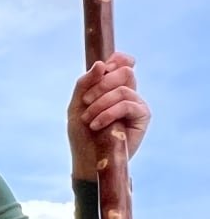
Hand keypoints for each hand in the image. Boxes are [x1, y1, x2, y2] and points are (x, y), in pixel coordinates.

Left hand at [67, 51, 149, 178]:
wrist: (87, 159)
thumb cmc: (81, 133)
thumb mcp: (77, 105)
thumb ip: (85, 83)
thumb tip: (101, 64)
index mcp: (112, 87)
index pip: (123, 62)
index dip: (116, 60)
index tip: (102, 69)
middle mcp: (127, 93)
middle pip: (125, 71)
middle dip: (101, 84)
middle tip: (86, 101)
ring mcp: (136, 104)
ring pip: (123, 89)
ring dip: (100, 104)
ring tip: (88, 120)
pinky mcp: (142, 117)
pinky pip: (128, 104)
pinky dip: (109, 113)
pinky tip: (96, 125)